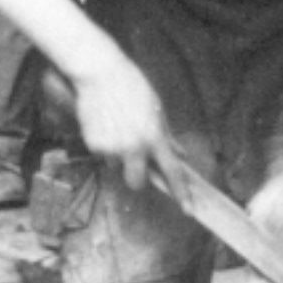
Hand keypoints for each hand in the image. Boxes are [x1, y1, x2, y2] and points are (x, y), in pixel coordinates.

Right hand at [69, 50, 171, 189]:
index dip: (182, 193)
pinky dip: (103, 146)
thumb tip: (180, 155)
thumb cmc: (132, 88)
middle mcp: (134, 147)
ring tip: (117, 128)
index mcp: (155, 137)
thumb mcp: (157, 110)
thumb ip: (167, 137)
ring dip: (118, 156)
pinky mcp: (93, 145)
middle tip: (136, 161)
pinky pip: (101, 155)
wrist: (100, 73)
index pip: (172, 171)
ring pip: (116, 166)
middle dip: (137, 177)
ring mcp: (112, 148)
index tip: (188, 210)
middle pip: (137, 182)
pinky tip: (103, 125)